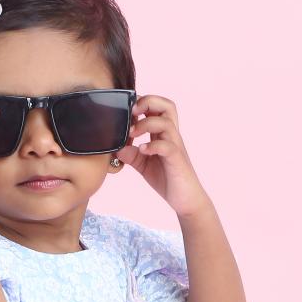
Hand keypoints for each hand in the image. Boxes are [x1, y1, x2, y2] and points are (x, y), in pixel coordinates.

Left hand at [113, 94, 208, 217]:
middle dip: (148, 102)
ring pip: (166, 123)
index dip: (142, 102)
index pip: (158, 107)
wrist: (185, 199)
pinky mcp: (177, 160)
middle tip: (132, 112)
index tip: (126, 109)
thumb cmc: (167, 179)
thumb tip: (115, 147)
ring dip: (146, 124)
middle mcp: (171, 136)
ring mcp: (175, 146)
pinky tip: (142, 150)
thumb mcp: (144, 164)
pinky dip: (153, 145)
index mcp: (163, 134)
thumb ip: (131, 154)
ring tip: (132, 134)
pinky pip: (167, 146)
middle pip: (167, 106)